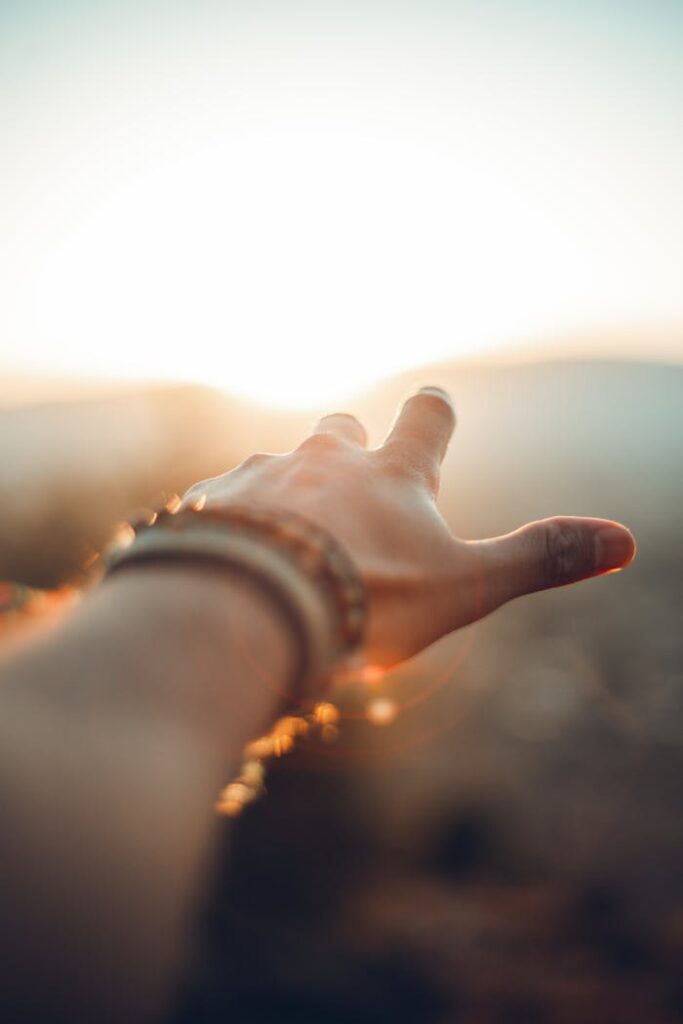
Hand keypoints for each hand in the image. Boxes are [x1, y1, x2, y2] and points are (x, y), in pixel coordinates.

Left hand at [182, 387, 634, 667]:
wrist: (249, 607)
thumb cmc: (368, 599)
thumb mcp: (467, 587)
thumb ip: (540, 559)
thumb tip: (626, 541)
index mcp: (392, 474)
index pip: (426, 416)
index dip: (434, 412)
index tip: (434, 410)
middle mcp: (324, 459)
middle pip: (341, 427)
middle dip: (351, 445)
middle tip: (355, 481)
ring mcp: (261, 475)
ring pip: (278, 465)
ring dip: (288, 493)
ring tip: (290, 543)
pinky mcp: (207, 503)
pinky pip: (221, 500)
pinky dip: (233, 522)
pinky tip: (233, 560)